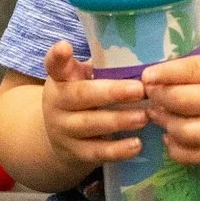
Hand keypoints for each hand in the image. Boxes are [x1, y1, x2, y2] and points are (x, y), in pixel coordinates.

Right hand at [41, 42, 151, 167]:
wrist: (60, 140)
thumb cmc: (83, 99)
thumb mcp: (82, 80)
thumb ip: (102, 68)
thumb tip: (145, 60)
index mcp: (60, 79)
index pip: (54, 64)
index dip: (58, 56)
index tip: (65, 46)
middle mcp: (57, 103)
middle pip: (81, 96)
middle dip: (112, 92)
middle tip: (140, 89)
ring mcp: (64, 130)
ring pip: (91, 125)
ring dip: (120, 120)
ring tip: (144, 116)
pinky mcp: (75, 153)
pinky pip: (98, 152)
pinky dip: (118, 150)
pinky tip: (137, 144)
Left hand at [141, 30, 199, 164]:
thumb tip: (184, 25)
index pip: (193, 71)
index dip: (166, 73)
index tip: (147, 73)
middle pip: (184, 102)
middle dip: (161, 96)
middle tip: (151, 90)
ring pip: (188, 133)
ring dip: (167, 124)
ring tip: (158, 113)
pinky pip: (197, 156)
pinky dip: (179, 151)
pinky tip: (171, 137)